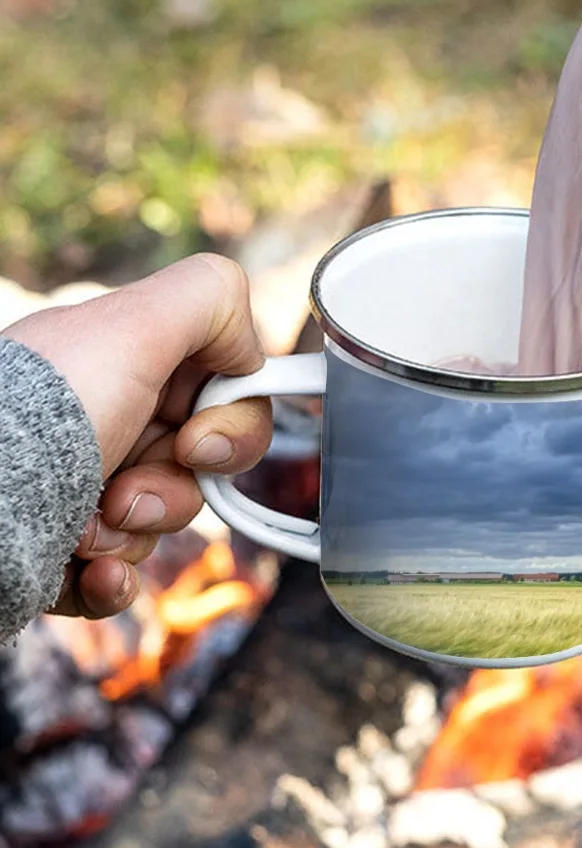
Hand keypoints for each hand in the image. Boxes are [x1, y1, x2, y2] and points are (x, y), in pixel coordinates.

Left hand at [4, 253, 271, 618]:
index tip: (196, 440)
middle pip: (202, 463)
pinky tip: (90, 571)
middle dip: (178, 487)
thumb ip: (209, 298)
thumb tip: (247, 346)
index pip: (224, 393)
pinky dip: (114, 579)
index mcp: (127, 365)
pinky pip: (124, 572)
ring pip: (166, 519)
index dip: (230, 424)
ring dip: (138, 532)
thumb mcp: (131, 327)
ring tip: (87, 529)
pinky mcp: (64, 546)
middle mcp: (109, 419)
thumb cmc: (38, 420)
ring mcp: (86, 483)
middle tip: (128, 491)